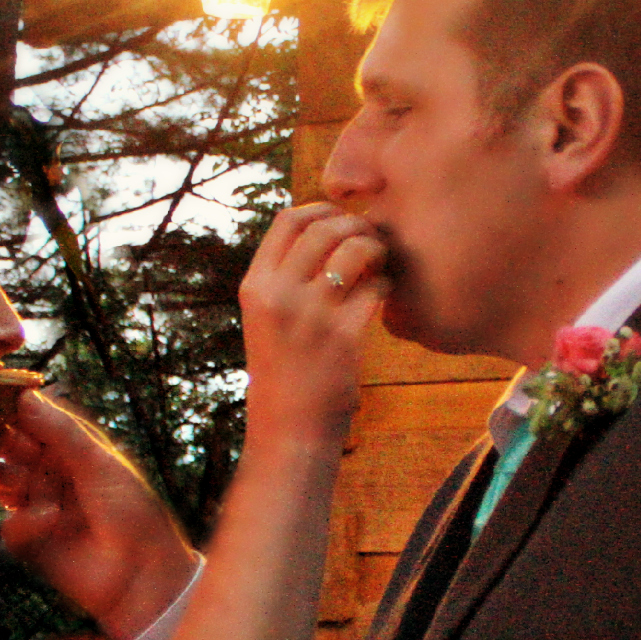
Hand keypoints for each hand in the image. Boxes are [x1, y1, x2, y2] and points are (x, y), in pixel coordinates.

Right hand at [0, 392, 197, 639]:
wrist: (142, 574)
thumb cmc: (132, 511)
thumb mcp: (98, 462)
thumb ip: (60, 431)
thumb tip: (24, 395)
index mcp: (72, 448)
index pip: (32, 421)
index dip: (11, 412)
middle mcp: (52, 472)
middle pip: (9, 449)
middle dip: (2, 446)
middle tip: (0, 445)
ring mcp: (40, 505)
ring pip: (1, 483)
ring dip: (5, 480)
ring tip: (22, 484)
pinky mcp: (32, 541)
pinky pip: (10, 525)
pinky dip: (25, 522)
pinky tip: (50, 520)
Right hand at [239, 203, 385, 449]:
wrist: (289, 429)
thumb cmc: (283, 369)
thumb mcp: (265, 318)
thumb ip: (283, 276)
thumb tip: (323, 227)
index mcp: (255, 286)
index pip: (288, 220)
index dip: (321, 211)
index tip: (340, 221)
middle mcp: (278, 295)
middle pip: (324, 228)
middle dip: (355, 226)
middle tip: (370, 240)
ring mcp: (311, 316)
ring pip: (354, 250)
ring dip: (375, 249)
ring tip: (379, 264)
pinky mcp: (344, 338)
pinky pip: (376, 289)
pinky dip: (385, 286)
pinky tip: (382, 297)